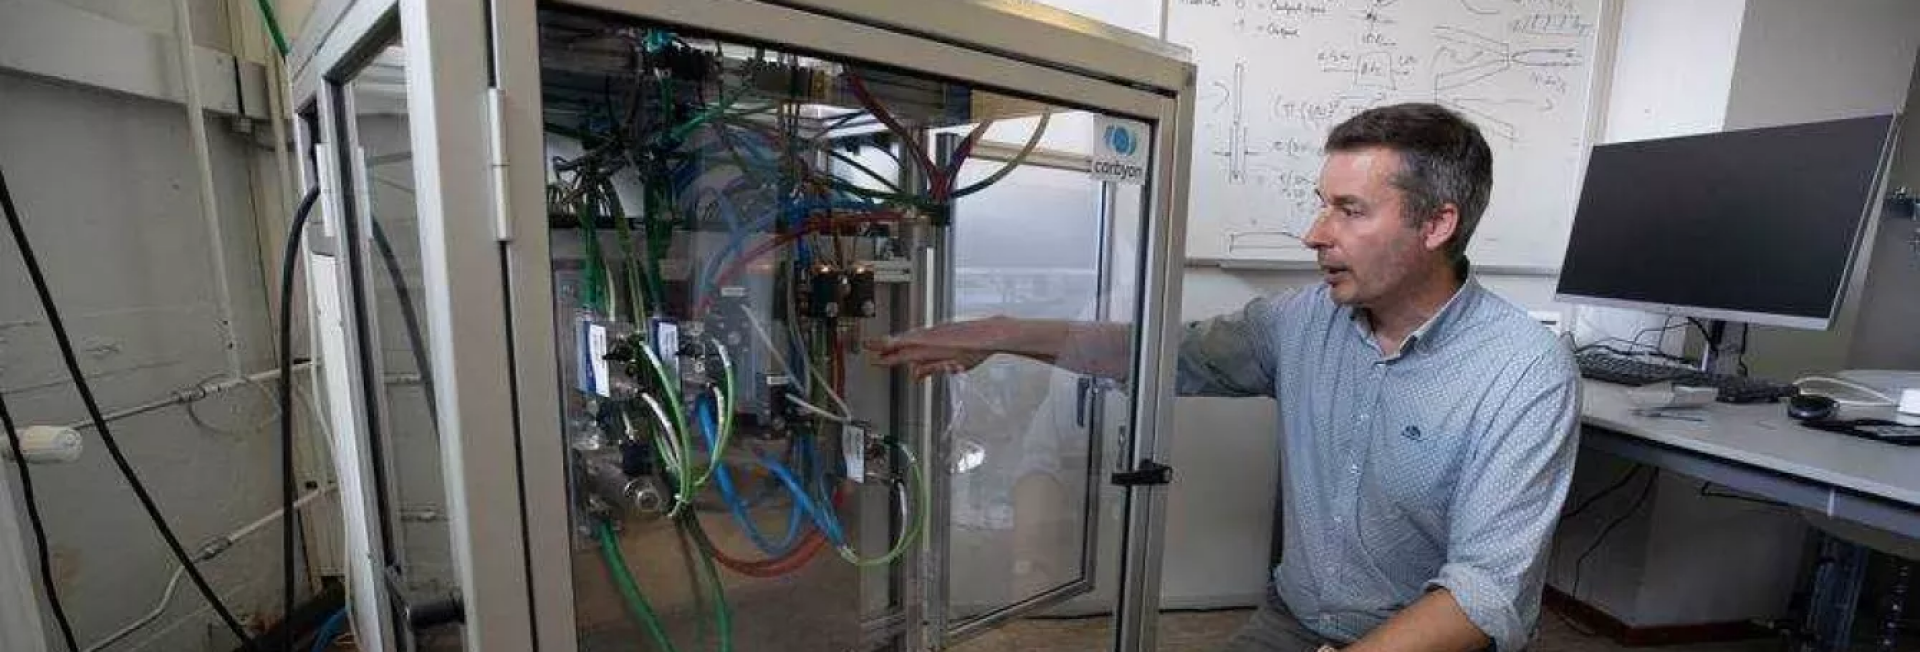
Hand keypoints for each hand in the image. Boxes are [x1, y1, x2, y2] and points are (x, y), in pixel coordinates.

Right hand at [866, 317, 1016, 380]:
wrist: (990, 333)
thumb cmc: (976, 350)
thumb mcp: (954, 366)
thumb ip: (932, 368)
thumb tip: (915, 374)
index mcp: (931, 348)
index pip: (903, 354)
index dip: (887, 358)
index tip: (874, 360)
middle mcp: (931, 337)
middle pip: (901, 341)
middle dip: (884, 344)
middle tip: (868, 345)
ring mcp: (935, 331)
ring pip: (909, 336)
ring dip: (895, 340)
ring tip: (882, 343)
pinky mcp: (941, 328)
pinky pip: (918, 333)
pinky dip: (908, 336)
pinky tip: (908, 339)